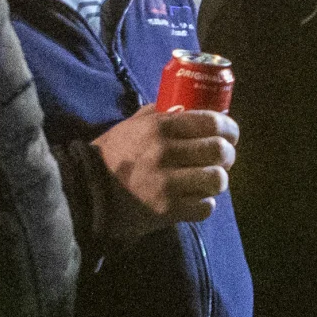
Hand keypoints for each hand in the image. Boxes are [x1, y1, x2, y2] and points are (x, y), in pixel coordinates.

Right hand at [95, 104, 236, 225]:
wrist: (85, 192)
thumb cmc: (112, 155)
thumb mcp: (132, 125)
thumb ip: (160, 113)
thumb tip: (190, 106)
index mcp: (159, 127)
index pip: (212, 121)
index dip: (230, 128)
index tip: (230, 134)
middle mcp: (165, 152)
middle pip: (220, 151)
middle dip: (228, 155)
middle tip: (222, 159)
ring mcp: (166, 183)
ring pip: (218, 180)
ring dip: (217, 181)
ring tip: (207, 180)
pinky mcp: (167, 211)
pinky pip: (205, 207)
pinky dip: (204, 204)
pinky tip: (194, 200)